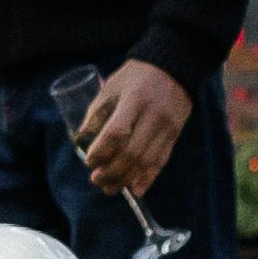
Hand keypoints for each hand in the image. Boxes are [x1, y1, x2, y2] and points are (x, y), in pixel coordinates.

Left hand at [71, 58, 190, 193]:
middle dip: (111, 171)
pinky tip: (135, 190)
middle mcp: (153, 116)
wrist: (174, 68)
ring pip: (146, 161)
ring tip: (110, 188)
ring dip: (126, 179)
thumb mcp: (112, 85)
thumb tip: (82, 136)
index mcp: (134, 100)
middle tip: (96, 179)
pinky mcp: (174, 135)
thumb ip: (97, 110)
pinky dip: (148, 178)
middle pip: (132, 152)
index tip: (89, 161)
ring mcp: (167, 127)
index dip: (101, 151)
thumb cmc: (136, 76)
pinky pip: (161, 161)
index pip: (116, 133)